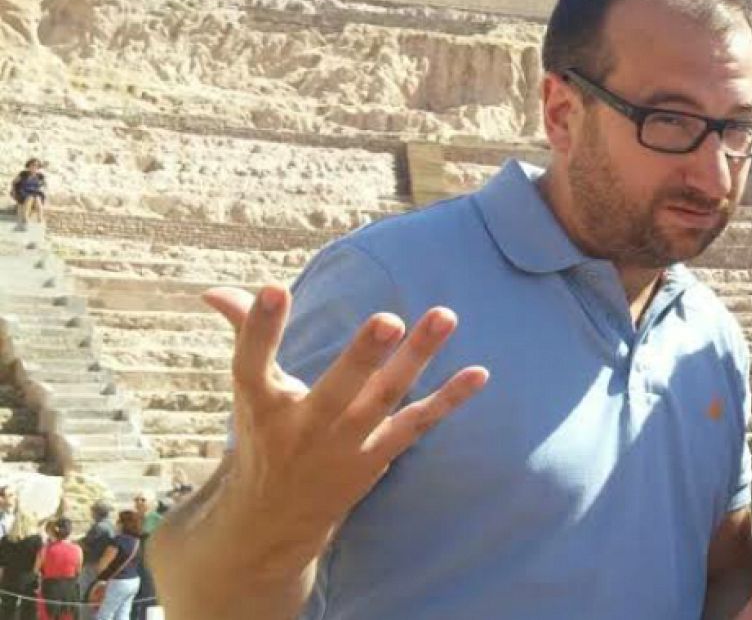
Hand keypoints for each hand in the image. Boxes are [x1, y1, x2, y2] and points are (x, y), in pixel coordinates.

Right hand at [203, 285, 487, 575]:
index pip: (252, 364)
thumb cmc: (265, 434)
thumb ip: (245, 333)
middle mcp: (304, 427)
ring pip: (384, 398)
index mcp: (261, 405)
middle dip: (362, 355)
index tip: (272, 288)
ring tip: (444, 316)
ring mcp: (344, 445)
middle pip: (336, 389)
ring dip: (417, 358)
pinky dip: (448, 400)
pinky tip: (479, 372)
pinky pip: (416, 424)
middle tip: (389, 318)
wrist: (275, 520)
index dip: (259, 329)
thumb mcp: (250, 391)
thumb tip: (214, 291)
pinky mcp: (377, 456)